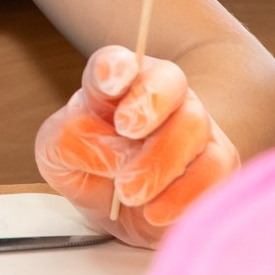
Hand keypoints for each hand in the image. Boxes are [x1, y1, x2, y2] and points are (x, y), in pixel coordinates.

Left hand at [35, 47, 237, 247]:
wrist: (126, 209)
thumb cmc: (91, 167)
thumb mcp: (57, 153)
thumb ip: (68, 140)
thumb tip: (102, 147)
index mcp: (118, 83)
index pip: (116, 62)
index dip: (113, 67)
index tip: (107, 83)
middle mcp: (163, 95)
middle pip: (168, 82)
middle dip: (147, 104)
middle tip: (126, 130)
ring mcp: (195, 127)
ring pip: (193, 126)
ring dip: (159, 161)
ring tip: (128, 192)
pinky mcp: (217, 165)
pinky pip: (214, 170)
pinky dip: (184, 194)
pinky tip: (155, 211)